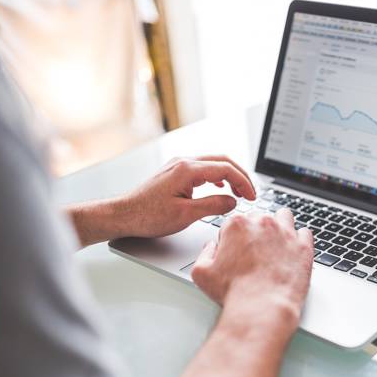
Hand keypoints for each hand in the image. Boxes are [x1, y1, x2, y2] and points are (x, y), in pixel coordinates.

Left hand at [115, 155, 256, 238]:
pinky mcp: (175, 172)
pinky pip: (203, 168)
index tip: (252, 196)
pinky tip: (220, 187)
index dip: (243, 182)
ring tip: (239, 192)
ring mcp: (178, 165)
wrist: (124, 215)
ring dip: (229, 176)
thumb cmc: (148, 216)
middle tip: (251, 193)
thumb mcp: (186, 215)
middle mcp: (183, 162)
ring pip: (213, 163)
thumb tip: (232, 201)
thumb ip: (213, 205)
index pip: (226, 169)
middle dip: (240, 176)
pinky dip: (217, 176)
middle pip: (222, 161)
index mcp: (187, 170)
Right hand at [191, 209, 313, 324]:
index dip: (233, 239)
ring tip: (275, 245)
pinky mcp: (304, 246)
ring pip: (283, 217)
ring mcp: (286, 233)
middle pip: (259, 219)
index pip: (234, 223)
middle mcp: (263, 223)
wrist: (261, 308)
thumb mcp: (201, 273)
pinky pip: (305, 233)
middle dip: (256, 232)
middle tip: (254, 253)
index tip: (235, 252)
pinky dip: (299, 240)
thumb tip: (211, 246)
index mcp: (237, 225)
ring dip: (279, 227)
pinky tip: (292, 251)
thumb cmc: (234, 292)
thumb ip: (204, 253)